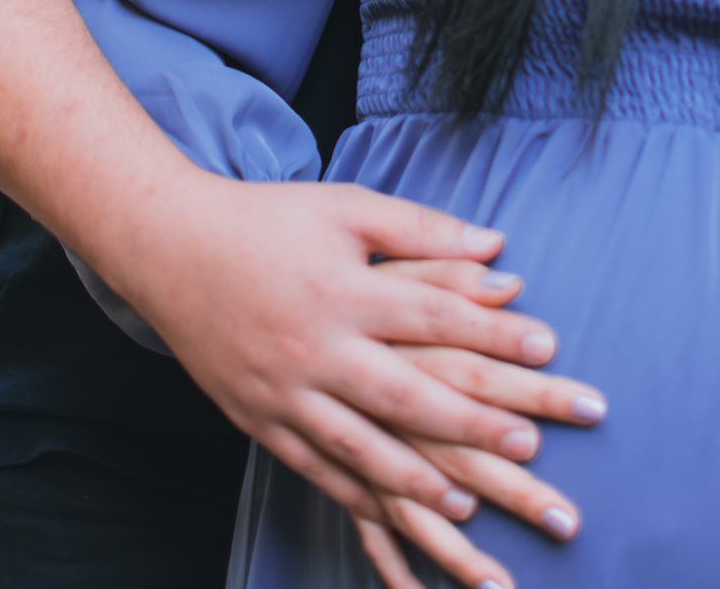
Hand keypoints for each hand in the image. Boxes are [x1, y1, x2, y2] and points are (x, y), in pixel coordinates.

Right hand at [116, 175, 603, 588]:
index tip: (549, 348)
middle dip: (471, 424)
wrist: (170, 246)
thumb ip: (422, 228)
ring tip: (468, 503)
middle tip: (529, 446)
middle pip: (405, 392)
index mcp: (344, 287)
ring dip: (417, 479)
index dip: (493, 332)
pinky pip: (312, 467)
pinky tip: (394, 512)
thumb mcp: (347, 208)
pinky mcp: (258, 418)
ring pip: (358, 446)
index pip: (434, 314)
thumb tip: (498, 246)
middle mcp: (315, 345)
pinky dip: (356, 495)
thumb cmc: (270, 220)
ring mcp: (283, 389)